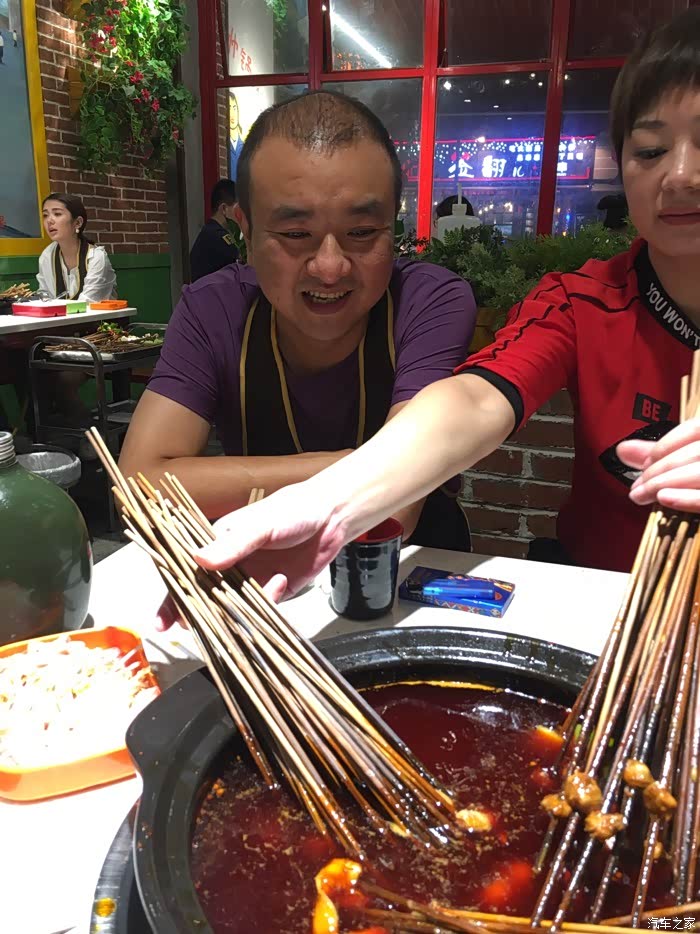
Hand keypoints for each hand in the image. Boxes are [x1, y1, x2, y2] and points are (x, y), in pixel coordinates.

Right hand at [155, 481, 347, 629]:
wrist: (331, 518)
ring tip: (255, 596)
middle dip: (203, 612)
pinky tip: (281, 582)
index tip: (162, 622)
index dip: (172, 597)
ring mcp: (250, 580)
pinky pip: (261, 610)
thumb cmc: (291, 510)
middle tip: (209, 621)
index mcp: (216, 543)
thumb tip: (199, 560)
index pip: (185, 572)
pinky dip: (268, 603)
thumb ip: (234, 544)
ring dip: (239, 611)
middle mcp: (229, 565)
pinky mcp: (273, 592)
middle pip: (204, 597)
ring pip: (231, 608)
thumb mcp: (261, 524)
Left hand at [618, 417, 699, 511]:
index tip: (644, 461)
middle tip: (635, 487)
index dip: (667, 443)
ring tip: (641, 496)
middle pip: (696, 452)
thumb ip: (665, 453)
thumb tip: (624, 450)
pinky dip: (688, 498)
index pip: (698, 428)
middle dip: (658, 469)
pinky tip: (664, 499)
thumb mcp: (695, 459)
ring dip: (664, 484)